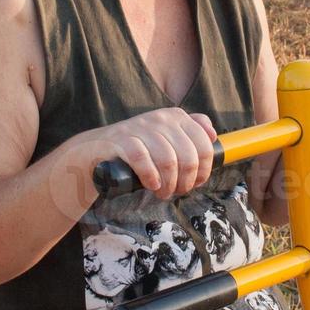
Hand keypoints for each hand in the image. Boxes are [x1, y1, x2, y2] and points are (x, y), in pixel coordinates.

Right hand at [86, 108, 217, 199]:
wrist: (97, 149)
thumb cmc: (138, 148)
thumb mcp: (167, 135)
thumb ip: (192, 130)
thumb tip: (213, 135)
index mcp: (176, 116)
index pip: (204, 146)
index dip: (204, 170)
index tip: (196, 183)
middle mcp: (160, 118)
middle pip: (188, 157)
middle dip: (186, 181)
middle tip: (177, 191)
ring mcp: (140, 127)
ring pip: (168, 161)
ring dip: (168, 184)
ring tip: (163, 192)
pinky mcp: (121, 140)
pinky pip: (143, 160)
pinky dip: (150, 177)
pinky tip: (150, 185)